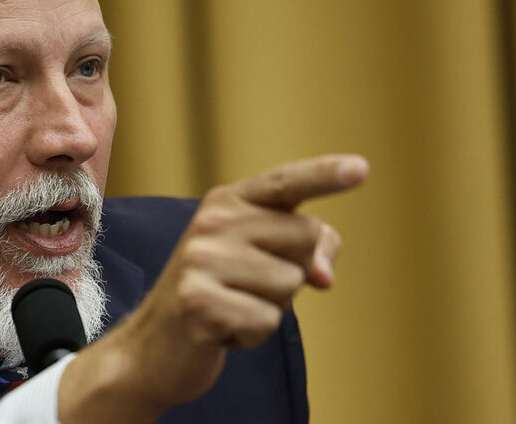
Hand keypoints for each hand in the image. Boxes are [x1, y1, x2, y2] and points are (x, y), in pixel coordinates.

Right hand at [58, 154, 368, 422]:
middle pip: (306, 237)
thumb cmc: (218, 297)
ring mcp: (201, 260)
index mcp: (227, 203)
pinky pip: (267, 320)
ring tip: (233, 307)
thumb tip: (324, 275)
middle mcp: (213, 222)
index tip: (362, 168)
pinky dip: (252, 335)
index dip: (325, 175)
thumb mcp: (259, 261)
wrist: (153, 347)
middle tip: (247, 287)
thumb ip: (304, 250)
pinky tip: (221, 330)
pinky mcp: (198, 301)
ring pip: (290, 283)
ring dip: (271, 308)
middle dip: (293, 271)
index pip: (285, 182)